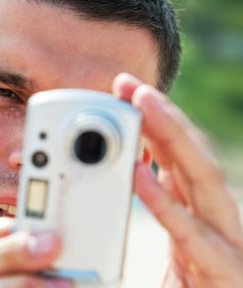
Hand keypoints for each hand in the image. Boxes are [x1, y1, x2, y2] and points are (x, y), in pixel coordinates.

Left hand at [113, 73, 242, 287]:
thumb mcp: (176, 246)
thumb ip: (164, 210)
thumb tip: (138, 172)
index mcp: (201, 213)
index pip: (179, 156)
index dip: (154, 121)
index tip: (126, 92)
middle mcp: (216, 220)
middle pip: (191, 156)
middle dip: (162, 115)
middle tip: (129, 84)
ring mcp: (226, 244)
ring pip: (202, 179)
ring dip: (172, 137)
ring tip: (143, 104)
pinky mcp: (223, 273)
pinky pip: (190, 234)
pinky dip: (165, 202)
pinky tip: (139, 175)